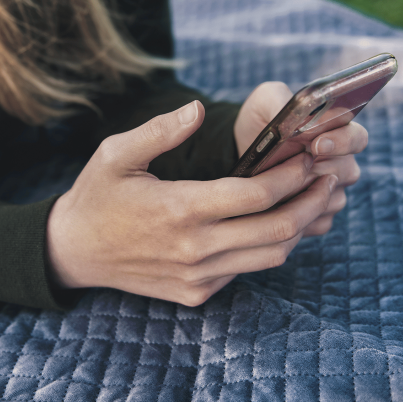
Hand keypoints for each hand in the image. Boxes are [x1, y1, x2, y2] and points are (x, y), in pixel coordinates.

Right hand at [46, 101, 338, 305]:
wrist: (74, 251)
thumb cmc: (97, 195)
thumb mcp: (116, 153)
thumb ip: (161, 130)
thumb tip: (198, 109)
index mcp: (179, 209)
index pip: (256, 193)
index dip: (292, 174)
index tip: (309, 155)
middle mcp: (194, 249)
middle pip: (277, 229)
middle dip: (312, 200)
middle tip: (328, 176)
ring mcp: (197, 277)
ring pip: (271, 256)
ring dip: (299, 226)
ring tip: (311, 198)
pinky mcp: (197, 292)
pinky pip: (247, 269)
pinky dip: (268, 246)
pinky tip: (272, 221)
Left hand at [233, 81, 368, 235]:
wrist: (239, 151)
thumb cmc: (259, 121)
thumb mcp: (265, 100)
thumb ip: (283, 99)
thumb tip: (303, 117)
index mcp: (337, 132)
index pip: (357, 138)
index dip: (342, 141)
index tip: (317, 144)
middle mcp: (341, 163)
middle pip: (347, 171)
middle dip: (319, 169)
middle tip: (294, 166)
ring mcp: (331, 192)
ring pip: (333, 199)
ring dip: (305, 193)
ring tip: (278, 186)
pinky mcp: (317, 217)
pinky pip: (318, 221)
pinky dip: (298, 215)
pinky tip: (277, 207)